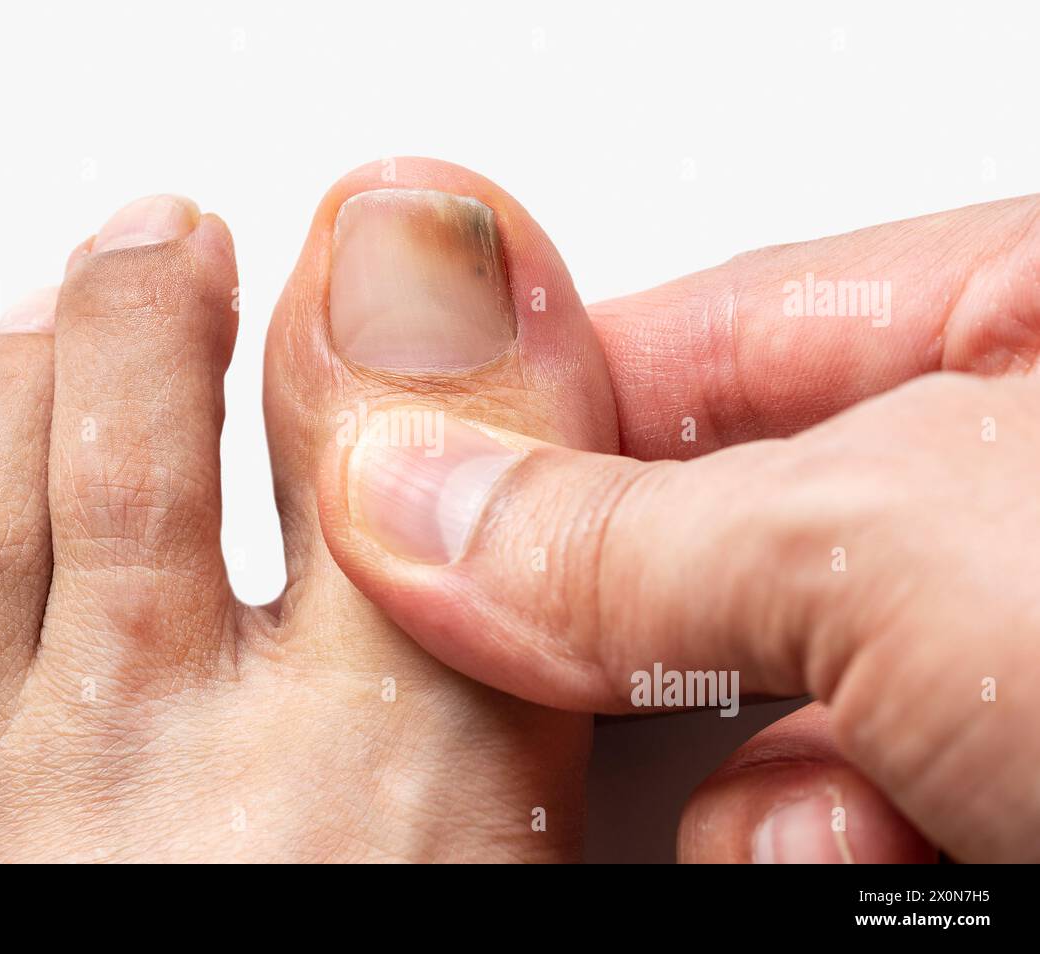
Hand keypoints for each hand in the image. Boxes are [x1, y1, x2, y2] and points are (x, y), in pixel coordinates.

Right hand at [317, 194, 1039, 861]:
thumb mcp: (887, 544)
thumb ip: (625, 529)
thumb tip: (415, 500)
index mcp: (1028, 316)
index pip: (719, 330)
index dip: (552, 404)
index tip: (425, 473)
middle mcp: (1018, 482)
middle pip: (722, 530)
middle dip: (628, 622)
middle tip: (532, 659)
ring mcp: (1021, 642)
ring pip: (771, 700)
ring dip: (743, 785)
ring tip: (805, 808)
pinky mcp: (1014, 784)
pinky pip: (840, 811)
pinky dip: (810, 850)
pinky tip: (871, 855)